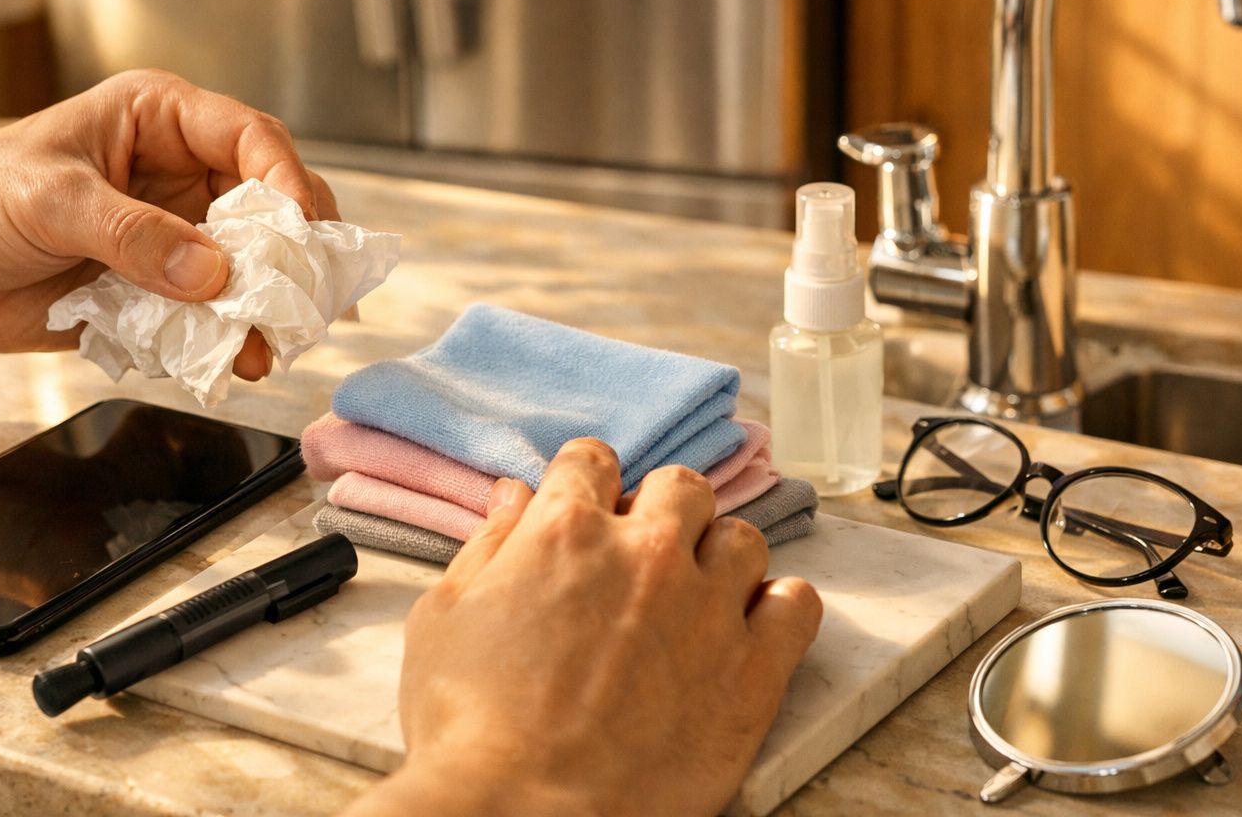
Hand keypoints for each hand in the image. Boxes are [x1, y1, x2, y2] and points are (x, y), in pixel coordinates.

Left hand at [0, 70, 339, 378]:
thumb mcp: (50, 201)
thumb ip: (133, 235)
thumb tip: (212, 273)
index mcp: (161, 121)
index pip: (252, 140)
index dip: (286, 182)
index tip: (299, 231)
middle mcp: (179, 176)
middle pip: (269, 208)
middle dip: (291, 254)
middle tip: (302, 298)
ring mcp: (173, 238)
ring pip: (250, 270)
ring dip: (265, 309)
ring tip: (265, 346)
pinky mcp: (157, 293)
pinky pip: (212, 317)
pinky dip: (226, 341)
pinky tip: (229, 361)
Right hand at [347, 439, 822, 816]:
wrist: (522, 815)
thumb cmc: (468, 728)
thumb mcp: (444, 620)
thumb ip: (487, 545)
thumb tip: (512, 496)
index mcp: (566, 531)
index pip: (592, 460)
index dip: (584, 482)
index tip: (585, 507)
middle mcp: (646, 553)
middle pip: (680, 487)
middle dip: (660, 509)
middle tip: (640, 555)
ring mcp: (706, 608)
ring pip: (742, 538)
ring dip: (718, 557)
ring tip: (695, 596)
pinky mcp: (752, 672)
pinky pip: (797, 604)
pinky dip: (779, 606)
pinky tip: (749, 626)